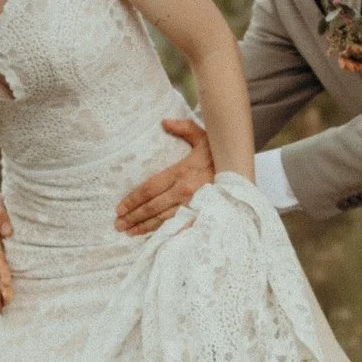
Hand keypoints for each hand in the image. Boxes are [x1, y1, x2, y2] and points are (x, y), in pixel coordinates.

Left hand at [115, 118, 214, 235]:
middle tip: (118, 224)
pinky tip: (153, 239)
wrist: (244, 171)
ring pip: (163, 220)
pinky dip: (165, 233)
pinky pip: (180, 226)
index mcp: (181, 172)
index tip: (119, 207)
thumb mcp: (203, 136)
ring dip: (144, 227)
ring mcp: (194, 205)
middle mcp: (185, 191)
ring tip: (128, 231)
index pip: (150, 188)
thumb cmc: (220, 153)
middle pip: (153, 207)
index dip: (133, 199)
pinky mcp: (202, 215)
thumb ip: (183, 128)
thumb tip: (164, 122)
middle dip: (134, 216)